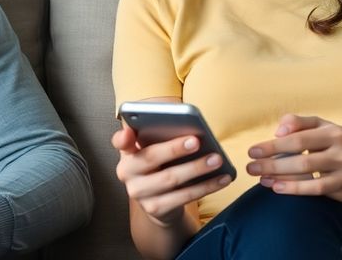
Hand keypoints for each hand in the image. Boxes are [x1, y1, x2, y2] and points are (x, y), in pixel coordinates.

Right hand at [112, 124, 232, 226]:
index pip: (119, 141)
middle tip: (196, 141)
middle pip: (151, 158)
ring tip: (217, 159)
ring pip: (171, 178)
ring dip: (196, 168)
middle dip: (174, 149)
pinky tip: (221, 178)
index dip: (123, 138)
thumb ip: (160, 137)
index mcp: (127, 153)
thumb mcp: (154, 151)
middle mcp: (127, 173)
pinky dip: (206, 186)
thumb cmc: (159, 167)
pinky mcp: (155, 209)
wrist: (158, 203)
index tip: (129, 132)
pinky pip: (184, 196)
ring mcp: (139, 193)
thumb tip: (189, 131)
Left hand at [245, 114, 341, 202]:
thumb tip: (278, 130)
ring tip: (262, 180)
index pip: (298, 139)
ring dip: (282, 180)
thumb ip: (298, 122)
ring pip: (311, 179)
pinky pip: (319, 192)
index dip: (273, 146)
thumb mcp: (324, 125)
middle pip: (302, 161)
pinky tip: (279, 189)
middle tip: (250, 168)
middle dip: (272, 165)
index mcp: (333, 133)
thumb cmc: (341, 141)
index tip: (252, 151)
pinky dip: (297, 190)